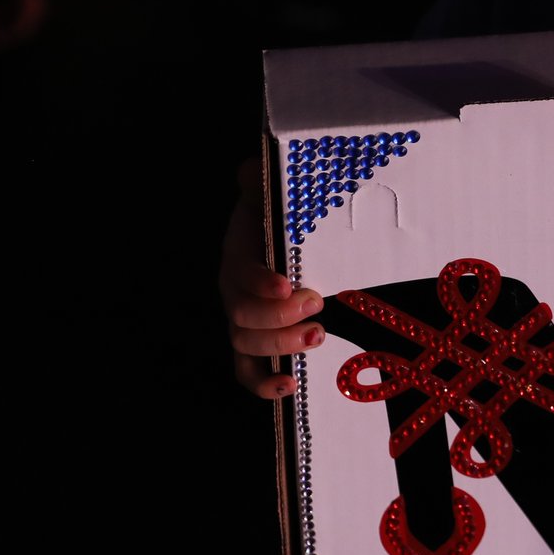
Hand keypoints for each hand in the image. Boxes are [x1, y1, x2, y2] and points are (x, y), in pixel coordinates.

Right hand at [223, 157, 325, 399]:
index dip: (259, 281)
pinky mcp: (257, 349)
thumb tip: (251, 168)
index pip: (240, 272)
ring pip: (246, 346)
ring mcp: (244, 324)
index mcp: (238, 257)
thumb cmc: (284, 221)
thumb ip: (262, 182)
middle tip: (318, 304)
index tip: (288, 283)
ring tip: (318, 335)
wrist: (288, 244)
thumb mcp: (275, 196)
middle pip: (242, 316)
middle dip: (278, 316)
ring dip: (281, 346)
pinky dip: (265, 385)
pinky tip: (291, 386)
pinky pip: (249, 374)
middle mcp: (235, 294)